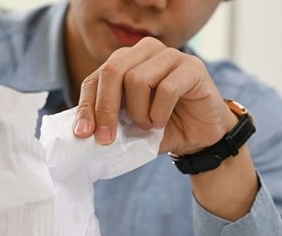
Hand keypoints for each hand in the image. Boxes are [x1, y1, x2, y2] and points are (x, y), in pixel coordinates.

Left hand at [73, 37, 235, 155]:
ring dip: (139, 113)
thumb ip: (108, 122)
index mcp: (125, 61)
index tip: (83, 133)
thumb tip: (83, 131)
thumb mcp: (128, 127)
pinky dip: (159, 113)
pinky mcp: (192, 66)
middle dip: (105, 109)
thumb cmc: (161, 127)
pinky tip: (162, 123)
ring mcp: (170, 55)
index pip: (95, 79)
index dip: (87, 106)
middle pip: (113, 71)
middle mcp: (145, 51)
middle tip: (107, 138)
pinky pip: (166, 89)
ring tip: (147, 126)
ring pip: (137, 79)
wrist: (198, 137)